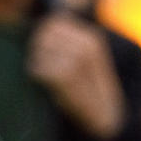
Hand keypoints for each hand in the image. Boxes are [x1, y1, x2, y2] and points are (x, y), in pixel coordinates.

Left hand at [27, 13, 126, 139]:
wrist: (103, 117)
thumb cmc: (88, 88)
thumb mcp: (84, 58)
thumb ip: (67, 42)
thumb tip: (40, 28)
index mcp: (91, 39)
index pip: (53, 23)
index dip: (42, 36)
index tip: (43, 51)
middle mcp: (85, 46)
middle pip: (43, 35)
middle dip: (37, 49)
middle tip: (42, 66)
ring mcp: (76, 60)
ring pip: (39, 51)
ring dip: (37, 64)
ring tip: (47, 77)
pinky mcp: (65, 76)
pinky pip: (38, 69)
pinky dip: (37, 76)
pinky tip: (47, 85)